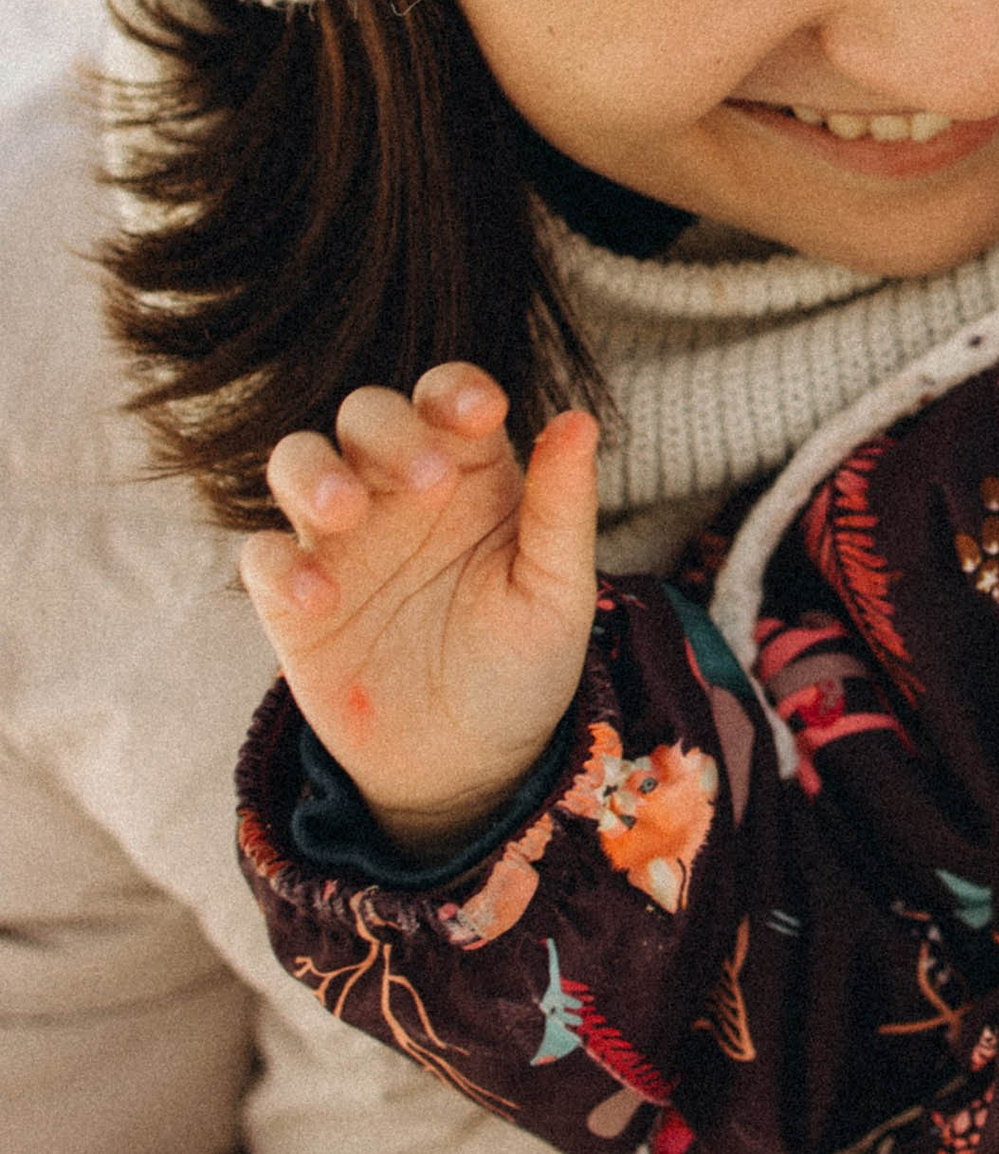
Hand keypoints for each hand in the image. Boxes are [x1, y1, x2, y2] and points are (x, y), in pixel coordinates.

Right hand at [240, 366, 599, 857]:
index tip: (479, 411)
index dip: (455, 390)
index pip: (448, 398)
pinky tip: (322, 598)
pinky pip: (264, 557)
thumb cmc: (521, 664)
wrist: (468, 763)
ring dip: (313, 472)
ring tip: (345, 511)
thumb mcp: (555, 591)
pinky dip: (282, 566)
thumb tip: (579, 418)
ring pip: (296, 461)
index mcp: (469, 472)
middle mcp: (395, 489)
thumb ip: (563, 507)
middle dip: (387, 430)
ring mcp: (338, 538)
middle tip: (426, 481)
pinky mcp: (291, 598)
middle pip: (367, 415)